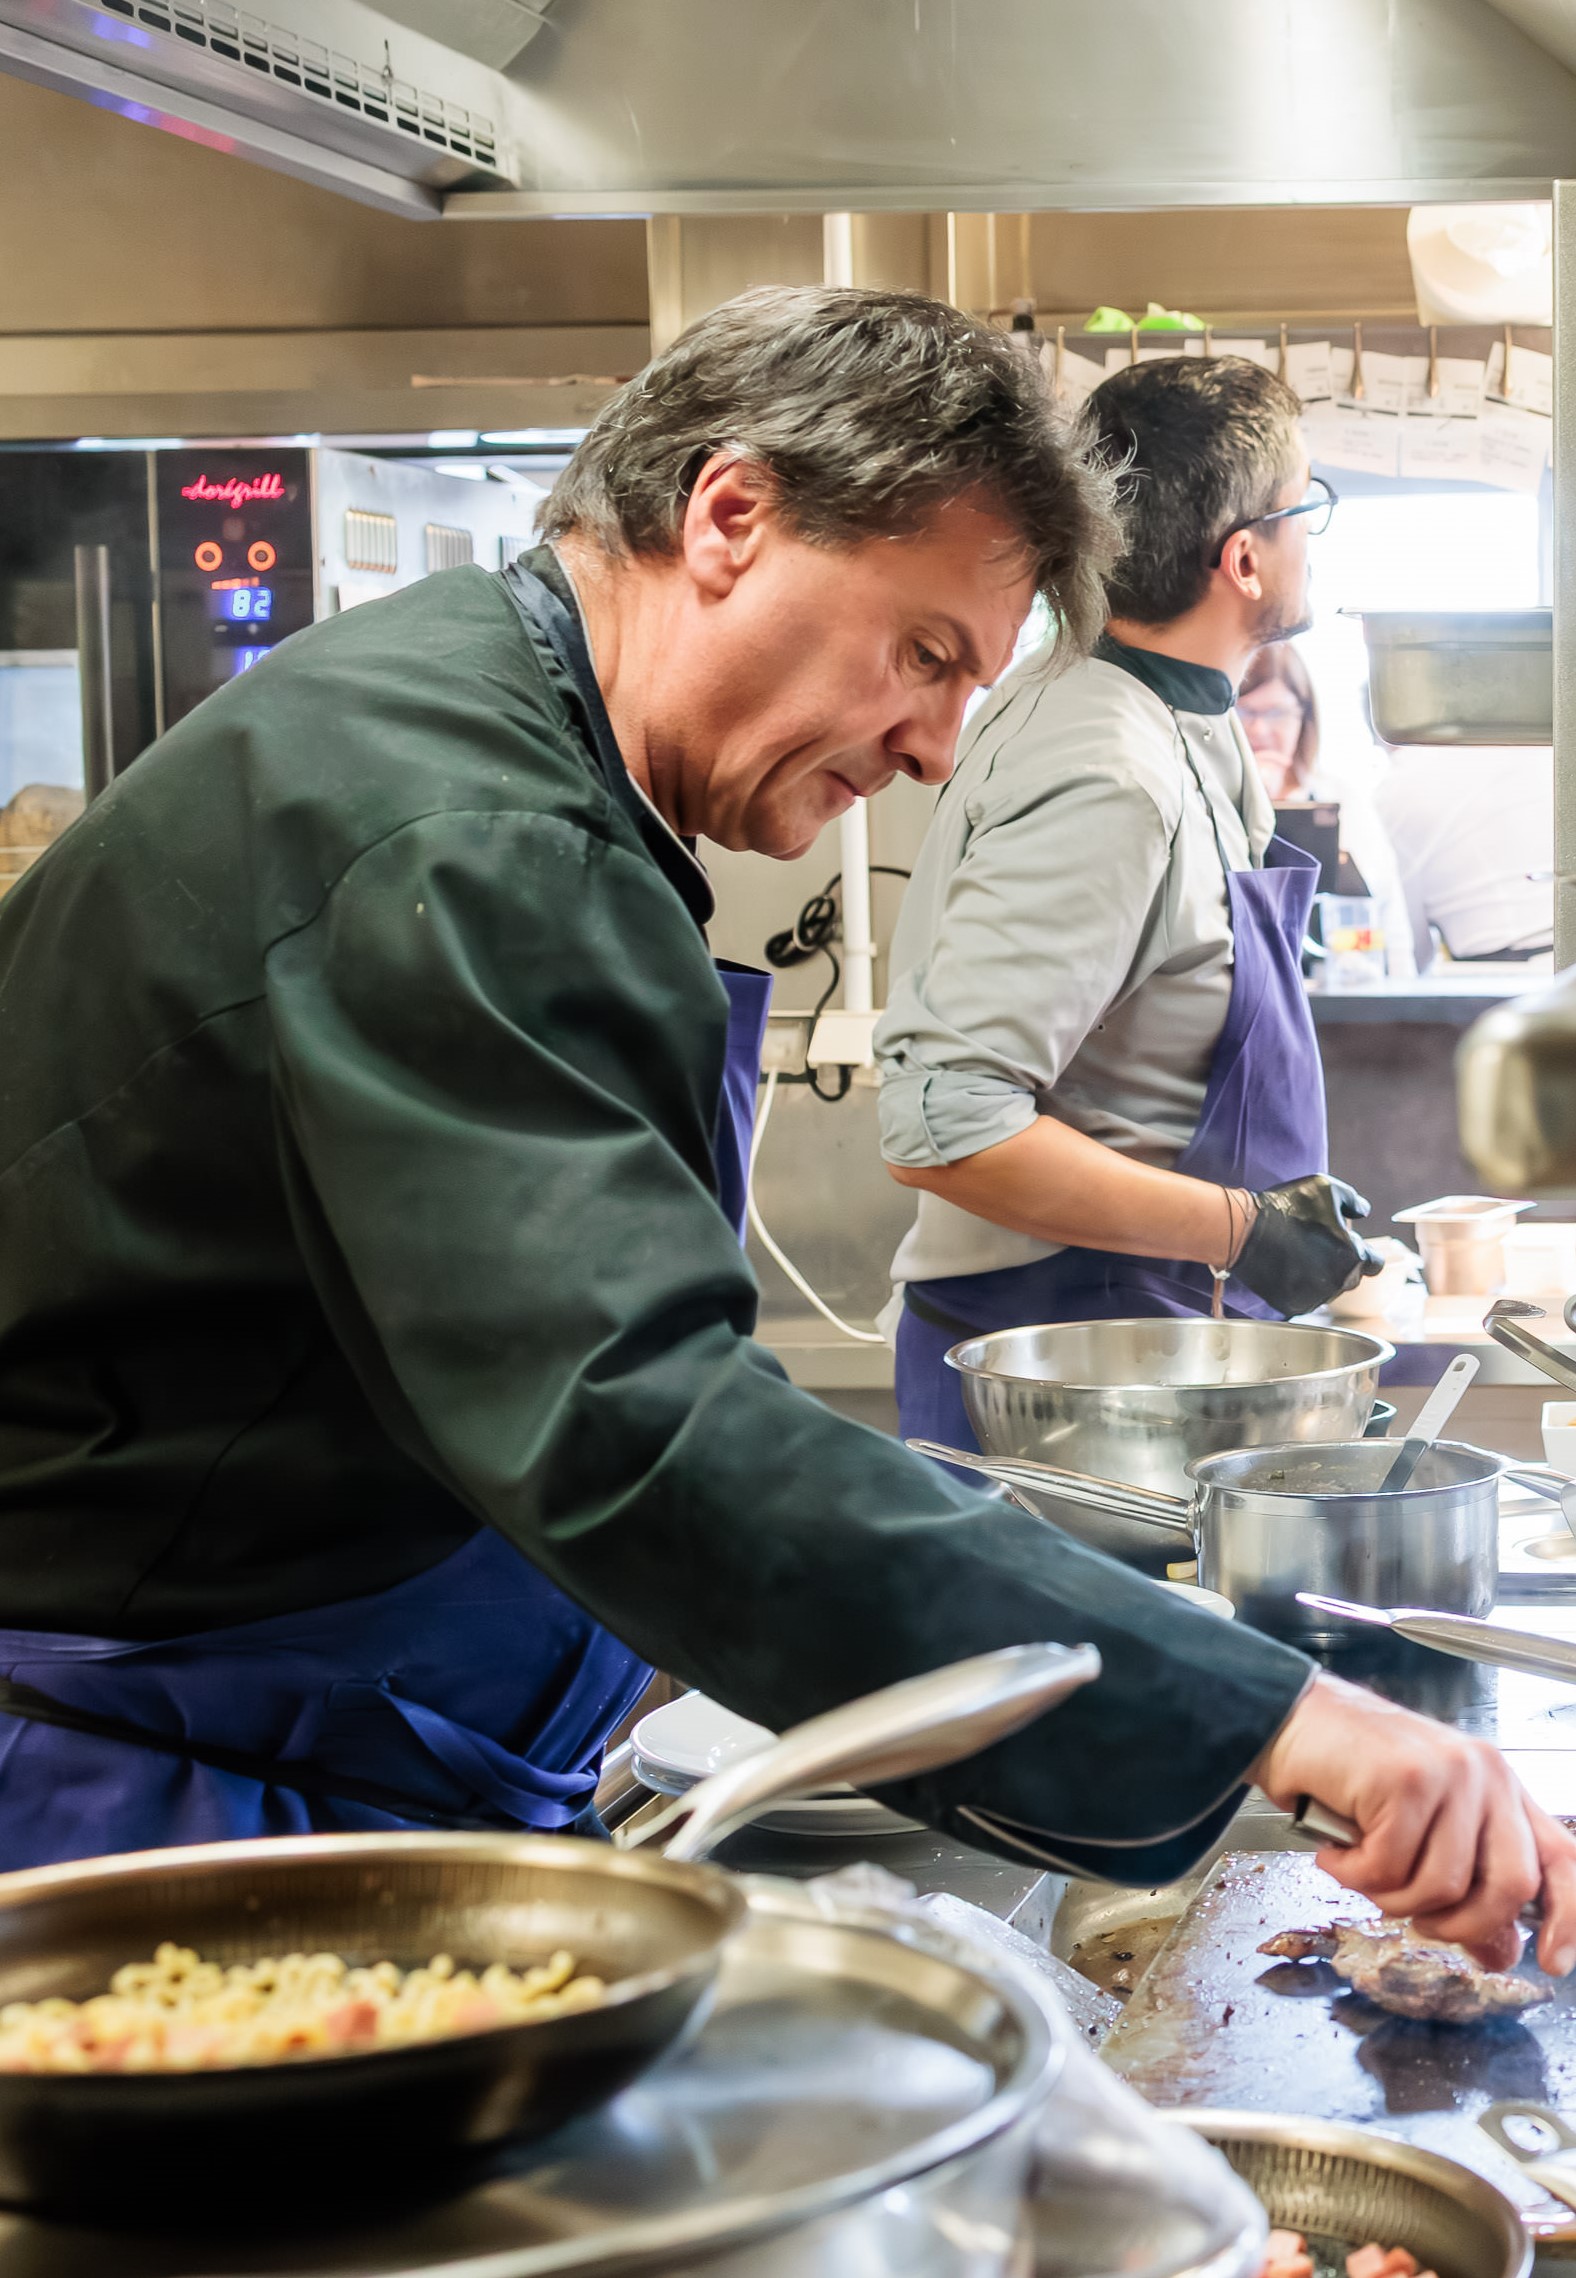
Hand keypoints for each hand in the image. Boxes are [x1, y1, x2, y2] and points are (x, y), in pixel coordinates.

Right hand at [1233, 1173, 1383, 1316]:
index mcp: (1353, 1255)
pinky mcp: (1293, 1305)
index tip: (1349, 1246)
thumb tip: (1363, 1211)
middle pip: (1351, 1277)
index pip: (1374, 1264)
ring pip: (1328, 1290)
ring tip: (1298, 1254)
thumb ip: (1353, 1200)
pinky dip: (1299, 1286)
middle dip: (1340, 1263)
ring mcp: (1315, 1296)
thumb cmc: (1287, 1207)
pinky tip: (1286, 1267)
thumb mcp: (1326, 1188)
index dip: (1362, 1252)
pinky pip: (1305, 1298)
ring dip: (1320, 1276)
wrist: (1245, 1230)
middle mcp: (1338, 1281)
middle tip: (1317, 1246)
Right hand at [1253, 1671, 1575, 1974]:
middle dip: (1460, 1924)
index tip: (1555, 1959)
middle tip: (1416, 1919)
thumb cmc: (1349, 1773)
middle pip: (1511, 1885)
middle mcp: (1486, 1774)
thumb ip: (1464, 1889)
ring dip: (1392, 1897)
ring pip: (1445, 1884)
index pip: (1561, 1857)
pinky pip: (1391, 1865)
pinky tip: (1337, 1852)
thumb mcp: (1419, 1835)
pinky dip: (1355, 1875)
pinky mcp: (1408, 1777)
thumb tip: (1496, 1949)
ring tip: (1361, 1869)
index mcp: (1500, 1788)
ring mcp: (1450, 1771)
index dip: (1567, 1916)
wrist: (1288, 1720)